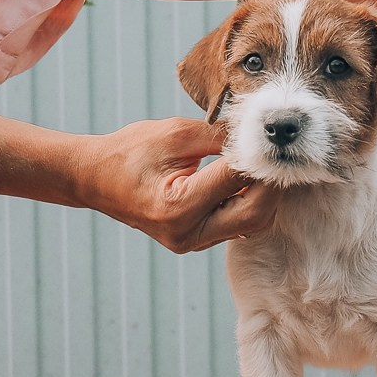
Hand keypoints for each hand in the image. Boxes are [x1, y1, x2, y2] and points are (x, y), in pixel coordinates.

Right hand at [83, 118, 280, 252]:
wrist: (95, 179)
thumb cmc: (129, 151)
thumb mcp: (174, 134)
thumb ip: (219, 136)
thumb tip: (258, 134)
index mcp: (178, 206)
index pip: (236, 180)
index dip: (259, 157)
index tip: (274, 138)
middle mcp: (188, 233)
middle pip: (254, 214)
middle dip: (272, 184)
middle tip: (280, 156)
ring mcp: (192, 242)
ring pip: (251, 224)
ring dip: (264, 196)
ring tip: (267, 165)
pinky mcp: (197, 241)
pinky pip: (236, 225)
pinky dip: (249, 203)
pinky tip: (250, 180)